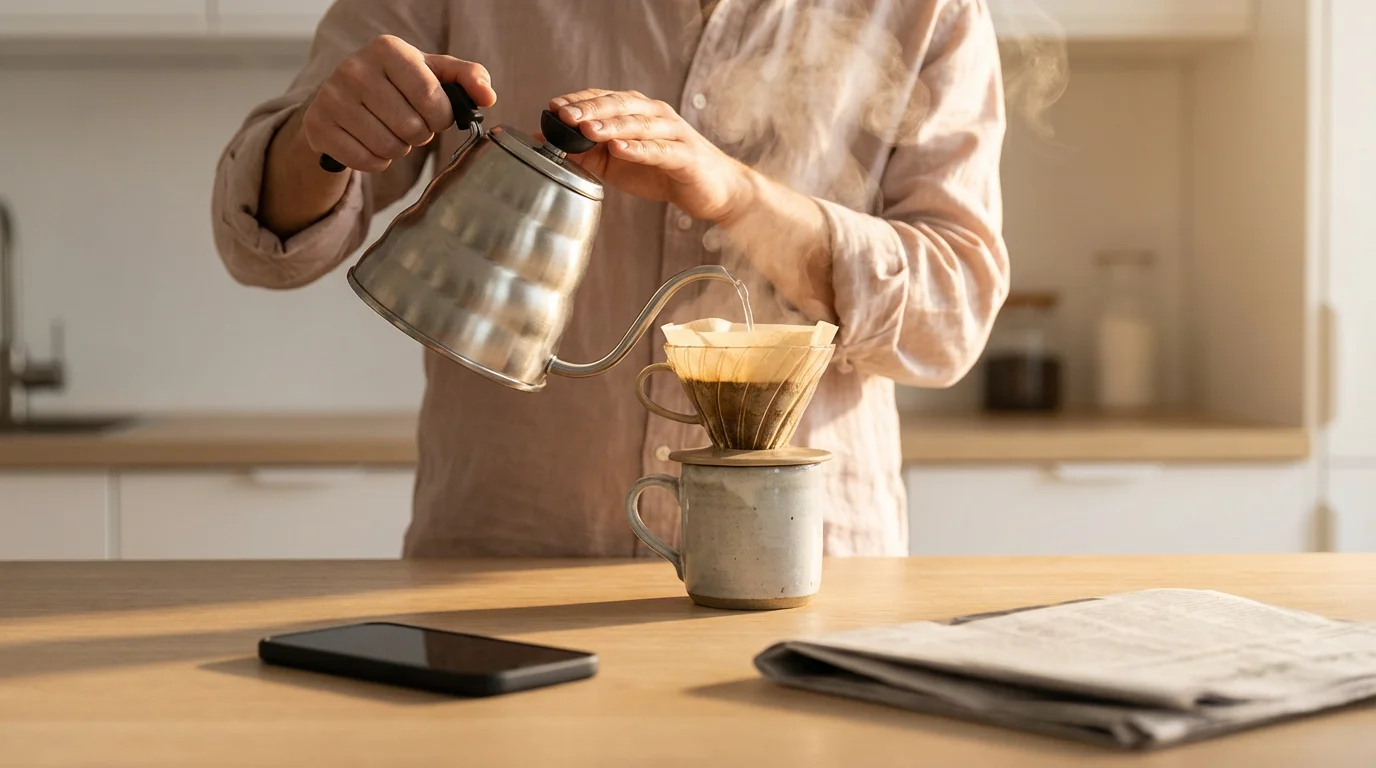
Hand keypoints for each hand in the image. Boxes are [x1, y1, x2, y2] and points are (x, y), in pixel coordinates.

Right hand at [303, 35, 496, 172]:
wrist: (343, 97)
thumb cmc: (398, 84)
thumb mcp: (433, 72)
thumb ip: (468, 78)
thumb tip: (488, 96)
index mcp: (387, 48)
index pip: (432, 99)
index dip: (441, 117)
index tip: (436, 114)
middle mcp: (354, 68)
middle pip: (412, 127)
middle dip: (420, 133)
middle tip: (410, 124)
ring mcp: (332, 97)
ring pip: (389, 147)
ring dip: (400, 148)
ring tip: (391, 132)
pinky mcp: (318, 126)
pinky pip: (366, 161)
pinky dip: (377, 161)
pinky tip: (371, 142)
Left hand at [549, 89, 754, 223]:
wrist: (714, 190)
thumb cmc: (665, 173)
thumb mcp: (617, 164)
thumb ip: (585, 152)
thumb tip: (545, 141)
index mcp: (638, 112)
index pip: (605, 98)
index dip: (579, 101)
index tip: (553, 107)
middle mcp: (656, 115)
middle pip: (620, 105)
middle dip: (590, 109)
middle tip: (564, 114)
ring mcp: (673, 133)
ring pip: (639, 124)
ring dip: (611, 126)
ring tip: (586, 130)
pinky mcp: (686, 156)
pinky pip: (660, 150)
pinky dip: (640, 149)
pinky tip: (621, 149)